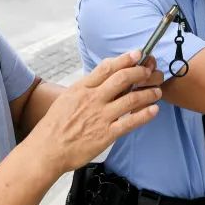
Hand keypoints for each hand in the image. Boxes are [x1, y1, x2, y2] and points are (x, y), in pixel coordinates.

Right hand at [29, 50, 162, 173]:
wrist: (47, 150)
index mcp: (82, 88)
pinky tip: (154, 110)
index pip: (106, 67)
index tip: (137, 54)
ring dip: (147, 93)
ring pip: (131, 99)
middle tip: (149, 71)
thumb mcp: (67, 98)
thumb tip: (101, 80)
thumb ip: (85, 89)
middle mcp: (93, 99)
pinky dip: (145, 115)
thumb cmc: (54, 126)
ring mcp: (100, 117)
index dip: (125, 59)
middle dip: (140, 72)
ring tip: (156, 91)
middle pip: (122, 79)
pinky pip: (130, 122)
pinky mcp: (106, 134)